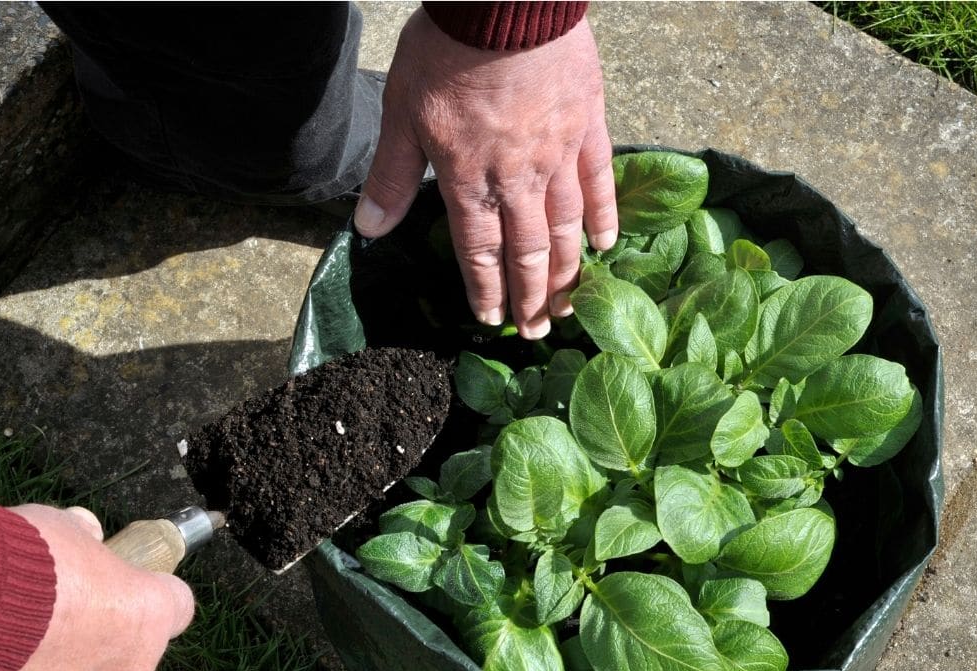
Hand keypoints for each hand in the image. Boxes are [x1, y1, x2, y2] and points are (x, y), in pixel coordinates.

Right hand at [0, 505, 193, 670]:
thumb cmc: (24, 563)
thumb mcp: (64, 527)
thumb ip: (84, 539)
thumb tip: (86, 535)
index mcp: (149, 617)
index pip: (175, 607)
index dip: (146, 593)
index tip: (120, 584)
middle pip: (128, 655)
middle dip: (96, 639)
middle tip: (48, 619)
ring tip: (6, 652)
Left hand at [354, 9, 617, 339]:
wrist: (506, 4)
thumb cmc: (447, 52)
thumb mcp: (402, 112)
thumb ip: (392, 176)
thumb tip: (369, 230)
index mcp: (470, 180)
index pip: (480, 252)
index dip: (486, 291)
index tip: (493, 320)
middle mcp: (519, 180)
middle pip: (528, 252)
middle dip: (531, 297)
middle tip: (537, 331)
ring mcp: (559, 155)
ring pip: (566, 228)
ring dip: (568, 272)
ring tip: (570, 305)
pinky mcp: (589, 126)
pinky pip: (600, 182)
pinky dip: (604, 216)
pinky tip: (607, 244)